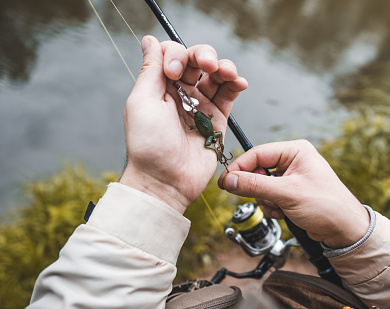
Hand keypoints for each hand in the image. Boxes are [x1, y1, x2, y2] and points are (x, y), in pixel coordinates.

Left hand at [120, 36, 247, 213]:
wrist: (166, 180)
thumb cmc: (149, 145)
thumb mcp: (142, 102)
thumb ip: (151, 69)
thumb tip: (149, 39)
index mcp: (159, 86)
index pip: (172, 53)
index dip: (176, 55)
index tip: (173, 74)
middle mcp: (180, 92)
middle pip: (196, 59)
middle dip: (204, 55)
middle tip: (206, 64)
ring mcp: (201, 105)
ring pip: (216, 74)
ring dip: (224, 67)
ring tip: (227, 72)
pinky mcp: (218, 119)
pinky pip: (229, 95)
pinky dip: (236, 84)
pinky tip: (239, 82)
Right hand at [218, 140, 369, 247]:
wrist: (345, 230)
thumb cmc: (327, 206)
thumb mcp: (287, 194)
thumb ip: (255, 185)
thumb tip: (230, 179)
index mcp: (295, 151)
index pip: (257, 153)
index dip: (240, 168)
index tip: (225, 182)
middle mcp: (293, 160)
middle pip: (257, 170)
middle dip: (258, 189)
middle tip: (265, 199)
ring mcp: (292, 177)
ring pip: (261, 185)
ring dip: (266, 200)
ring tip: (281, 208)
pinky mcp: (291, 192)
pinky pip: (269, 196)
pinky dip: (272, 206)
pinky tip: (284, 213)